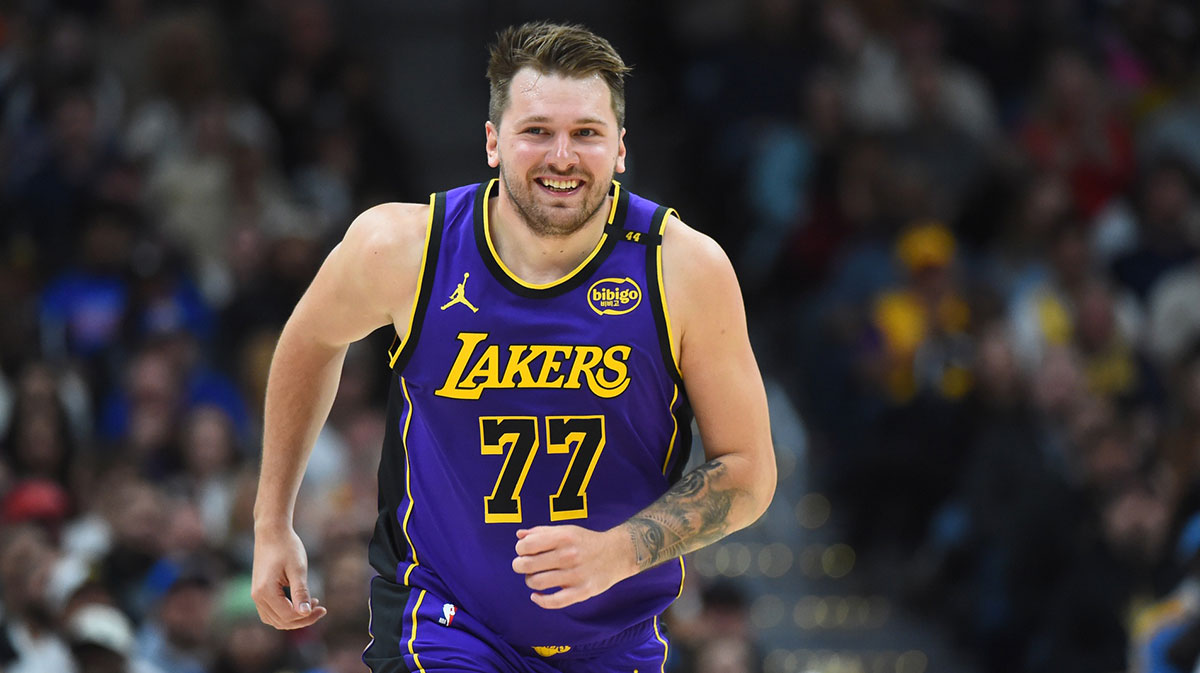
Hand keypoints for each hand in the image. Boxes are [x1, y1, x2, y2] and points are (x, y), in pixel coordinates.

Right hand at [251, 525, 327, 628]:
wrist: (272, 532)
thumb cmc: (287, 547)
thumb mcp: (298, 569)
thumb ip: (301, 592)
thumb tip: (306, 613)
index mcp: (265, 591)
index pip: (288, 616)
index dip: (307, 616)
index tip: (322, 607)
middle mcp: (257, 597)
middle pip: (281, 621)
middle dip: (302, 619)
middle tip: (320, 608)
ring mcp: (256, 595)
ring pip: (275, 620)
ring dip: (294, 618)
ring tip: (311, 605)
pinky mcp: (259, 592)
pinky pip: (271, 612)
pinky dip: (286, 613)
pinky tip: (299, 603)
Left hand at [511, 525, 635, 609]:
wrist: (617, 554)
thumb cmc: (585, 542)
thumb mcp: (566, 530)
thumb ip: (541, 532)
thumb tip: (519, 536)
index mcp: (563, 537)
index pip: (527, 545)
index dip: (520, 549)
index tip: (524, 551)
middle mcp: (569, 555)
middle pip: (528, 565)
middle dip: (519, 566)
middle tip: (523, 566)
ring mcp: (576, 575)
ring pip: (537, 583)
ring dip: (530, 581)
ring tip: (535, 578)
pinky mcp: (582, 591)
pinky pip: (554, 602)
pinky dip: (540, 600)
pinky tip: (536, 596)